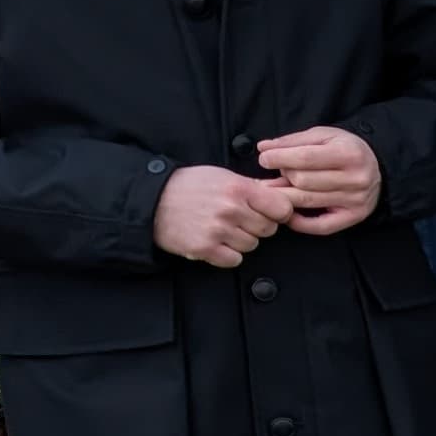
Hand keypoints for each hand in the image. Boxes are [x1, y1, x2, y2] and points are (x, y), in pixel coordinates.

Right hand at [151, 165, 297, 266]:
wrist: (152, 201)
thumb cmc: (189, 185)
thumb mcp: (222, 176)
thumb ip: (253, 187)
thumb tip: (284, 191)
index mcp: (239, 188)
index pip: (282, 208)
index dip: (278, 213)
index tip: (270, 213)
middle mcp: (231, 209)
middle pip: (268, 229)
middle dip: (257, 226)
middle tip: (239, 220)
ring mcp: (217, 230)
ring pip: (251, 245)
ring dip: (240, 240)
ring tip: (222, 228)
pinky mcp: (204, 248)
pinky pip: (234, 259)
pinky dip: (227, 254)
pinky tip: (216, 242)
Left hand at [258, 125, 382, 233]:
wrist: (378, 169)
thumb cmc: (346, 149)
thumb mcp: (325, 135)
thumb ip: (294, 141)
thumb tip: (264, 148)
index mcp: (349, 154)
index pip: (304, 158)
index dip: (278, 158)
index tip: (264, 158)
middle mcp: (356, 179)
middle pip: (303, 181)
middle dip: (283, 175)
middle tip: (278, 173)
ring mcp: (355, 200)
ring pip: (306, 201)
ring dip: (283, 195)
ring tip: (274, 189)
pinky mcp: (353, 217)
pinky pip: (319, 227)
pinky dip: (298, 221)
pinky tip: (288, 211)